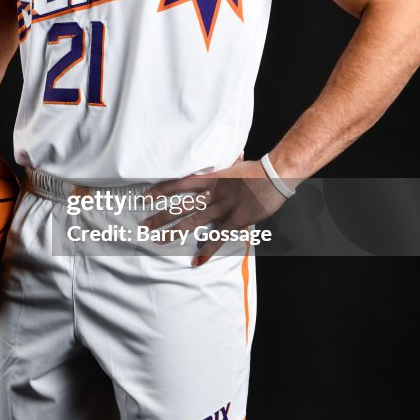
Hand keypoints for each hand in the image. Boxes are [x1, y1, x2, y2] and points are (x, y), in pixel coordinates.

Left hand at [140, 158, 289, 266]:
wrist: (276, 174)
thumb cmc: (257, 169)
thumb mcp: (235, 165)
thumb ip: (226, 167)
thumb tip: (228, 159)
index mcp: (211, 179)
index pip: (180, 184)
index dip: (161, 191)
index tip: (145, 197)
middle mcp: (213, 194)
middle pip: (182, 206)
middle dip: (162, 216)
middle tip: (144, 226)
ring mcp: (224, 207)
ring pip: (195, 221)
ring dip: (176, 232)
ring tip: (159, 241)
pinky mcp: (236, 220)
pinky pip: (219, 237)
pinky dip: (207, 250)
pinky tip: (196, 260)